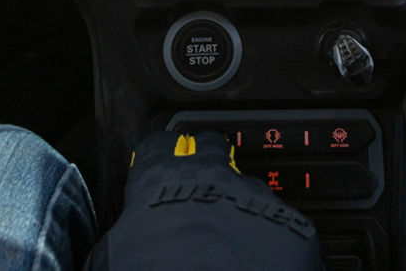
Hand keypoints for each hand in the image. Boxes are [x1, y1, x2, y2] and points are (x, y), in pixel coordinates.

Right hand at [85, 130, 323, 270]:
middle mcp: (211, 176)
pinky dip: (270, 238)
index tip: (160, 161)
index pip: (157, 145)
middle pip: (210, 147)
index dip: (159, 153)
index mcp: (160, 180)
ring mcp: (254, 197)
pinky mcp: (290, 224)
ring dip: (240, 204)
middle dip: (206, 159)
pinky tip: (259, 260)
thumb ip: (124, 233)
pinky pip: (280, 223)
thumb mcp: (114, 255)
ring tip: (232, 237)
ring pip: (248, 186)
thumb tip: (120, 243)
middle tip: (201, 183)